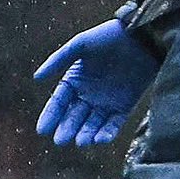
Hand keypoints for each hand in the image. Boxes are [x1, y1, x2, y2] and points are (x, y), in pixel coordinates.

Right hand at [33, 19, 157, 146]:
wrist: (143, 36)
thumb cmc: (109, 36)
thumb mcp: (80, 44)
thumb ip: (58, 60)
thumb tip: (36, 78)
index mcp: (74, 80)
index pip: (58, 102)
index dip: (50, 116)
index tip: (42, 130)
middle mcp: (88, 94)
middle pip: (74, 117)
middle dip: (67, 129)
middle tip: (61, 141)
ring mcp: (106, 101)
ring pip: (93, 123)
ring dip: (86, 134)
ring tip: (81, 142)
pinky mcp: (125, 106)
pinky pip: (114, 123)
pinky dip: (107, 132)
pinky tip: (100, 139)